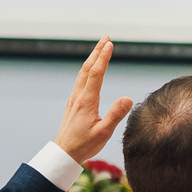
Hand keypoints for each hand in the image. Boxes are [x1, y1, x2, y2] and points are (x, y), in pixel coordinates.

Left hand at [54, 39, 132, 164]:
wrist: (64, 153)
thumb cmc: (84, 145)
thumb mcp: (103, 133)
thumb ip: (115, 115)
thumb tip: (128, 98)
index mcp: (86, 101)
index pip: (96, 74)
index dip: (103, 57)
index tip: (109, 44)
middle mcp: (78, 96)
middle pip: (88, 68)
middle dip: (97, 51)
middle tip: (106, 37)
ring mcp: (74, 99)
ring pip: (83, 73)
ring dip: (92, 58)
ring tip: (100, 48)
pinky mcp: (73, 103)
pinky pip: (81, 80)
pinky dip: (88, 69)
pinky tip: (91, 69)